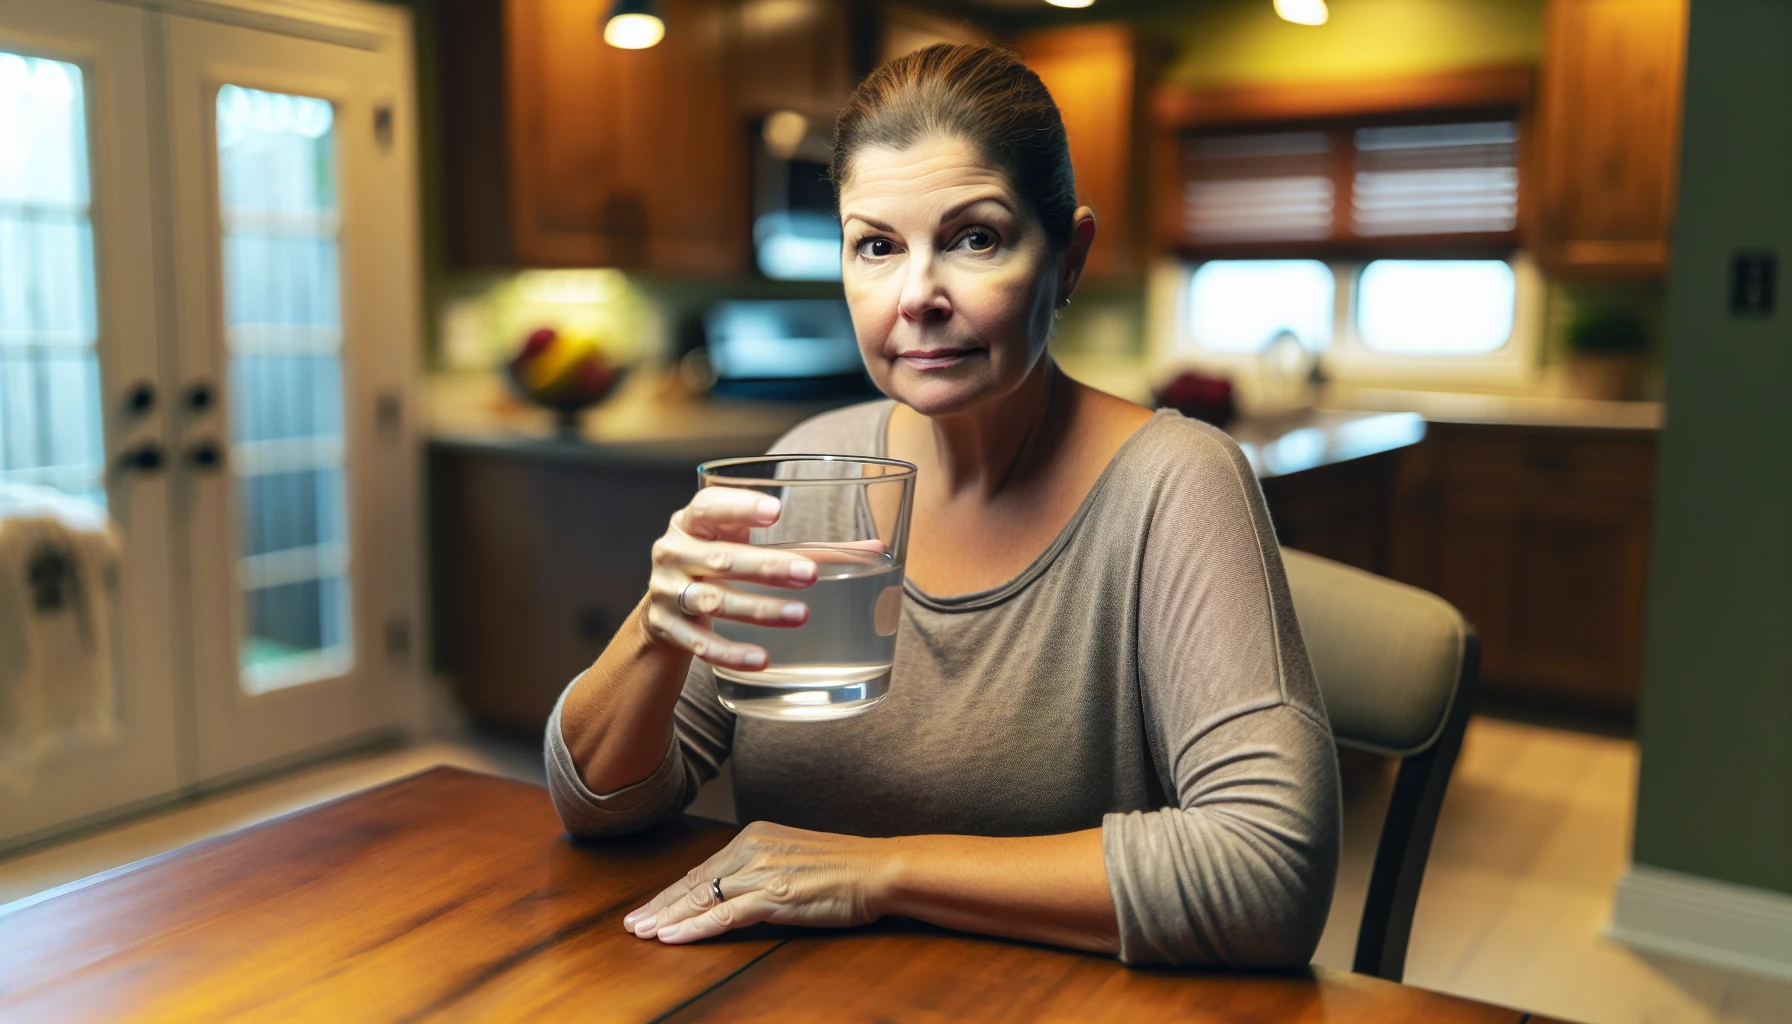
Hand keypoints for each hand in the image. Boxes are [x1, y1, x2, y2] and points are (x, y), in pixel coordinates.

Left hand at [622, 821, 890, 943]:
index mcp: (756, 837)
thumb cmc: (845, 868)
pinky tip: (673, 937)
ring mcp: (762, 871)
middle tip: (632, 924)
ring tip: (643, 932)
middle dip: (660, 905)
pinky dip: (694, 927)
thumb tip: (738, 891)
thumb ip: (763, 870)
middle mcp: (753, 848)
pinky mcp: (775, 895)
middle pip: (695, 882)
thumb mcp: (794, 860)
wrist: (879, 868)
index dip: (673, 892)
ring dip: (668, 917)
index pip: (703, 869)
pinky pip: (724, 915)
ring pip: (702, 897)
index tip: (651, 907)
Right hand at [644, 486, 817, 671]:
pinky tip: (762, 658)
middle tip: (809, 574)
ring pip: (713, 601)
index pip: (708, 507)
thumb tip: (875, 549)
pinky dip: (732, 652)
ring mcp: (666, 592)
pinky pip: (701, 644)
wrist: (663, 608)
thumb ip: (803, 545)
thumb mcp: (742, 542)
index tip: (777, 512)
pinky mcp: (666, 628)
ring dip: (758, 609)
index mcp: (690, 522)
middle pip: (720, 559)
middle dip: (766, 567)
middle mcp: (672, 553)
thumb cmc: (717, 563)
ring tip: (800, 614)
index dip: (740, 507)